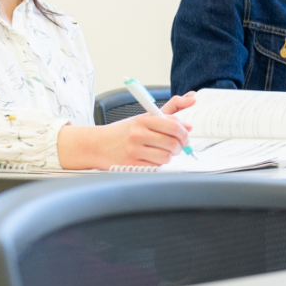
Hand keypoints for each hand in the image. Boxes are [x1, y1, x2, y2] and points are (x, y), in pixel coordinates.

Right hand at [57, 92, 196, 168]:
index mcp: (143, 120)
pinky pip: (155, 167)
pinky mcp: (131, 165)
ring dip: (168, 156)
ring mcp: (134, 150)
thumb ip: (167, 118)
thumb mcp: (143, 119)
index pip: (174, 126)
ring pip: (166, 157)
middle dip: (178, 146)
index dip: (184, 133)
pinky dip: (157, 164)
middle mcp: (138, 134)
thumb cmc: (123, 132)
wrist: (97, 144)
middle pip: (172, 143)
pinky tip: (152, 159)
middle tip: (176, 146)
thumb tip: (188, 125)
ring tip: (163, 152)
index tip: (185, 136)